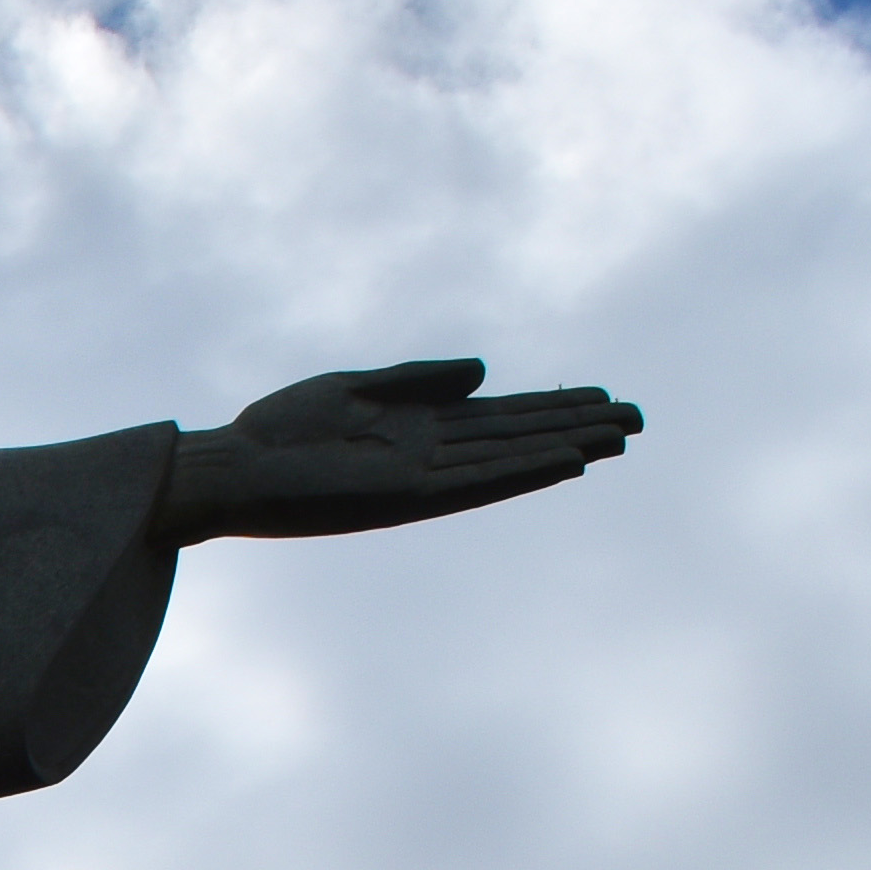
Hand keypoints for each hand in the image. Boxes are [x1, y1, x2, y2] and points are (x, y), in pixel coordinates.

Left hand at [156, 358, 638, 543]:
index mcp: (420, 427)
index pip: (503, 415)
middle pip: (519, 436)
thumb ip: (420, 380)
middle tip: (639, 420)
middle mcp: (431, 455)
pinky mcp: (405, 498)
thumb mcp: (354, 388)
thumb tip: (486, 371)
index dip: (554, 405)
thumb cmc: (279, 431)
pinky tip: (563, 460)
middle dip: (576, 426)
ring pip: (510, 460)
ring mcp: (423, 479)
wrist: (231, 470)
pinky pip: (477, 483)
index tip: (605, 395)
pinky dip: (521, 470)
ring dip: (563, 448)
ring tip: (617, 439)